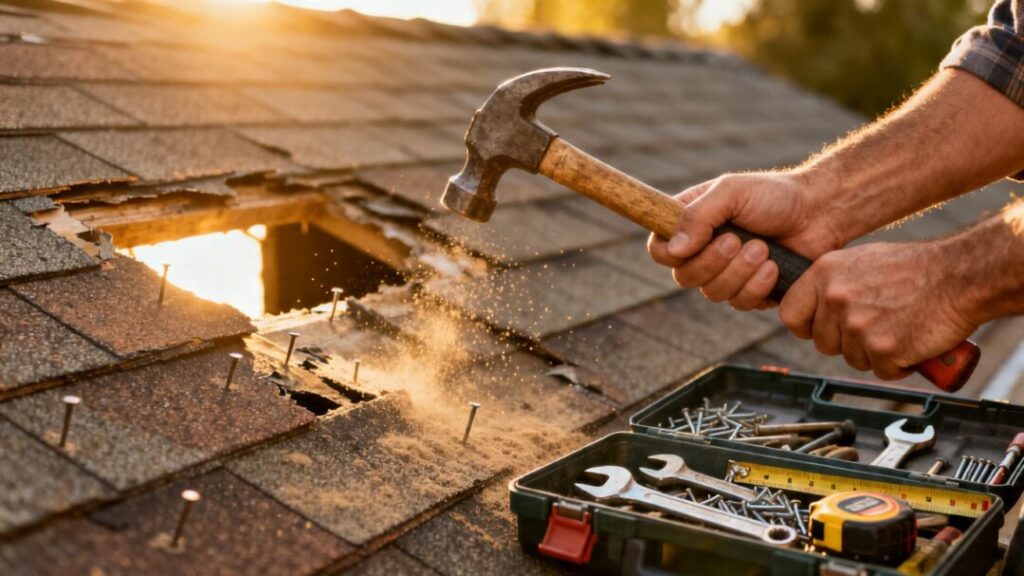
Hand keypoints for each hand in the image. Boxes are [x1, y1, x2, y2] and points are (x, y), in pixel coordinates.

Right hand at [648, 171, 843, 309]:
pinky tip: (774, 267)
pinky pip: (740, 303)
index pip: (659, 250)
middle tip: (738, 240)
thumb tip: (675, 249)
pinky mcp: (752, 292)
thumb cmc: (774, 195)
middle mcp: (704, 252)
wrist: (820, 211)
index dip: (669, 254)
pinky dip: (757, 286)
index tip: (696, 242)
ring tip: (763, 249)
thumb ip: (698, 216)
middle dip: (713, 262)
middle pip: (684, 277)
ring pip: (712, 293)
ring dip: (739, 272)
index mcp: (691, 225)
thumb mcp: (731, 192)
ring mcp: (726, 274)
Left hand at [778, 241, 978, 379]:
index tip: (819, 328)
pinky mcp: (883, 349)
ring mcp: (858, 326)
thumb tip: (811, 308)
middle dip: (845, 342)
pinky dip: (897, 364)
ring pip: (852, 359)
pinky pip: (881, 371)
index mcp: (824, 273)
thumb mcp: (859, 261)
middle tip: (873, 326)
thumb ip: (831, 284)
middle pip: (822, 343)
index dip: (805, 326)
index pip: (789, 314)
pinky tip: (909, 341)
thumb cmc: (914, 268)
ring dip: (872, 353)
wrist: (959, 276)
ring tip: (896, 327)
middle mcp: (835, 299)